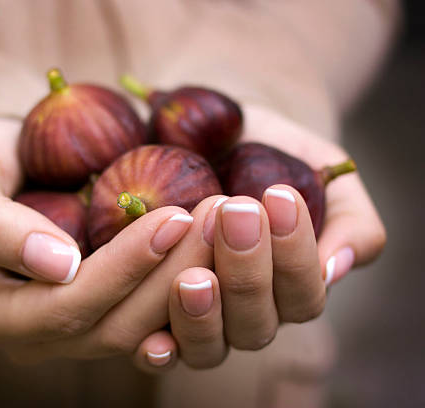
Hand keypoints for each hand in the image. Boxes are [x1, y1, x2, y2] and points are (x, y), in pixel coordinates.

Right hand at [0, 118, 202, 365]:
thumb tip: (59, 266)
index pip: (63, 308)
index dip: (122, 269)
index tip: (174, 215)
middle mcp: (33, 337)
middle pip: (113, 328)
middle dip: (172, 277)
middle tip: (218, 218)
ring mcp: (74, 332)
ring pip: (144, 330)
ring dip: (193, 283)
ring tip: (228, 228)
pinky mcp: (108, 314)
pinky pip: (157, 320)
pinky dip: (194, 289)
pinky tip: (224, 251)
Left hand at [131, 103, 385, 360]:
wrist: (199, 132)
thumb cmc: (264, 153)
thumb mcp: (316, 169)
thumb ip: (347, 217)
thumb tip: (335, 269)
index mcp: (290, 286)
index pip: (303, 296)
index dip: (295, 255)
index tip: (278, 196)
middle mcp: (246, 311)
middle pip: (256, 324)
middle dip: (247, 271)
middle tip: (234, 213)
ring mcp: (200, 319)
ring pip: (210, 347)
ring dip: (203, 315)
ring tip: (191, 277)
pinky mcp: (153, 318)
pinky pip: (159, 353)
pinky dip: (159, 351)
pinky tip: (152, 340)